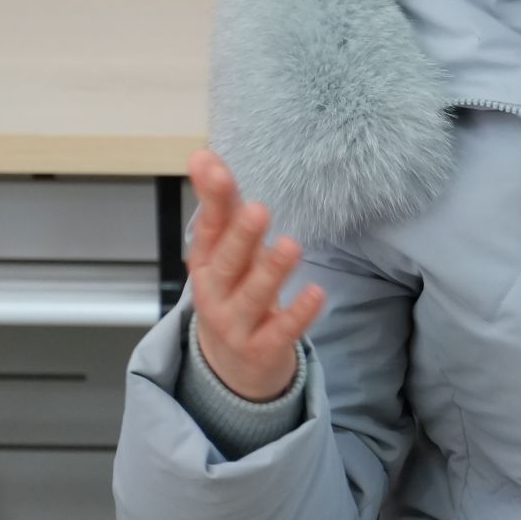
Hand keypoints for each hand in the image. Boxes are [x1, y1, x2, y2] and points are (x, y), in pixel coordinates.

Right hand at [186, 148, 325, 401]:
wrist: (231, 365)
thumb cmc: (233, 290)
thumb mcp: (224, 250)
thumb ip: (220, 203)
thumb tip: (203, 154)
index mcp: (206, 262)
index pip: (209, 226)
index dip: (212, 198)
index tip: (214, 168)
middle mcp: (214, 292)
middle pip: (228, 262)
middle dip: (241, 237)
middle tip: (258, 210)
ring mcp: (236, 323)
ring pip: (253, 296)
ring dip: (271, 271)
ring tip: (291, 246)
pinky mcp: (263, 348)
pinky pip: (282, 330)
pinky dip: (299, 313)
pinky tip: (317, 292)